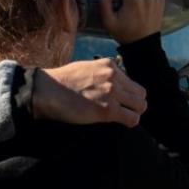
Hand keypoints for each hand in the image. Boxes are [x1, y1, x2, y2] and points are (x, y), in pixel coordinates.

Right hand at [33, 58, 147, 127]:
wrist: (48, 90)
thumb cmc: (62, 81)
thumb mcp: (85, 68)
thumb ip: (101, 74)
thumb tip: (110, 85)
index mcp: (109, 65)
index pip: (131, 81)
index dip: (126, 93)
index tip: (118, 100)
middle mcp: (114, 76)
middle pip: (140, 93)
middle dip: (134, 103)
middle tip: (123, 110)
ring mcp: (112, 93)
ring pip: (140, 105)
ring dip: (133, 112)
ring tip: (122, 117)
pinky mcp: (108, 109)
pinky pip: (133, 118)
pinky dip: (130, 122)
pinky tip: (121, 122)